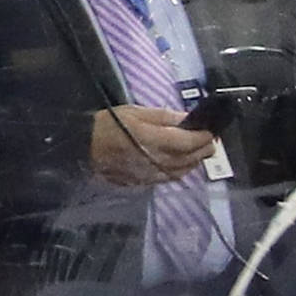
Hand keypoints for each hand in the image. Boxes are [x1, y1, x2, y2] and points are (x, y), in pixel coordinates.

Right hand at [90, 106, 215, 186]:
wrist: (83, 147)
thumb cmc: (108, 124)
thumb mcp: (135, 112)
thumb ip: (164, 117)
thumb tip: (188, 119)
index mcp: (153, 140)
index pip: (189, 142)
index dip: (205, 137)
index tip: (212, 131)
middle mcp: (157, 161)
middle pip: (192, 158)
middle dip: (204, 148)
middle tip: (209, 139)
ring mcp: (152, 175)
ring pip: (185, 171)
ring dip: (195, 160)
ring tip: (198, 149)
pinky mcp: (147, 183)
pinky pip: (172, 177)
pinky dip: (182, 169)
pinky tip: (182, 161)